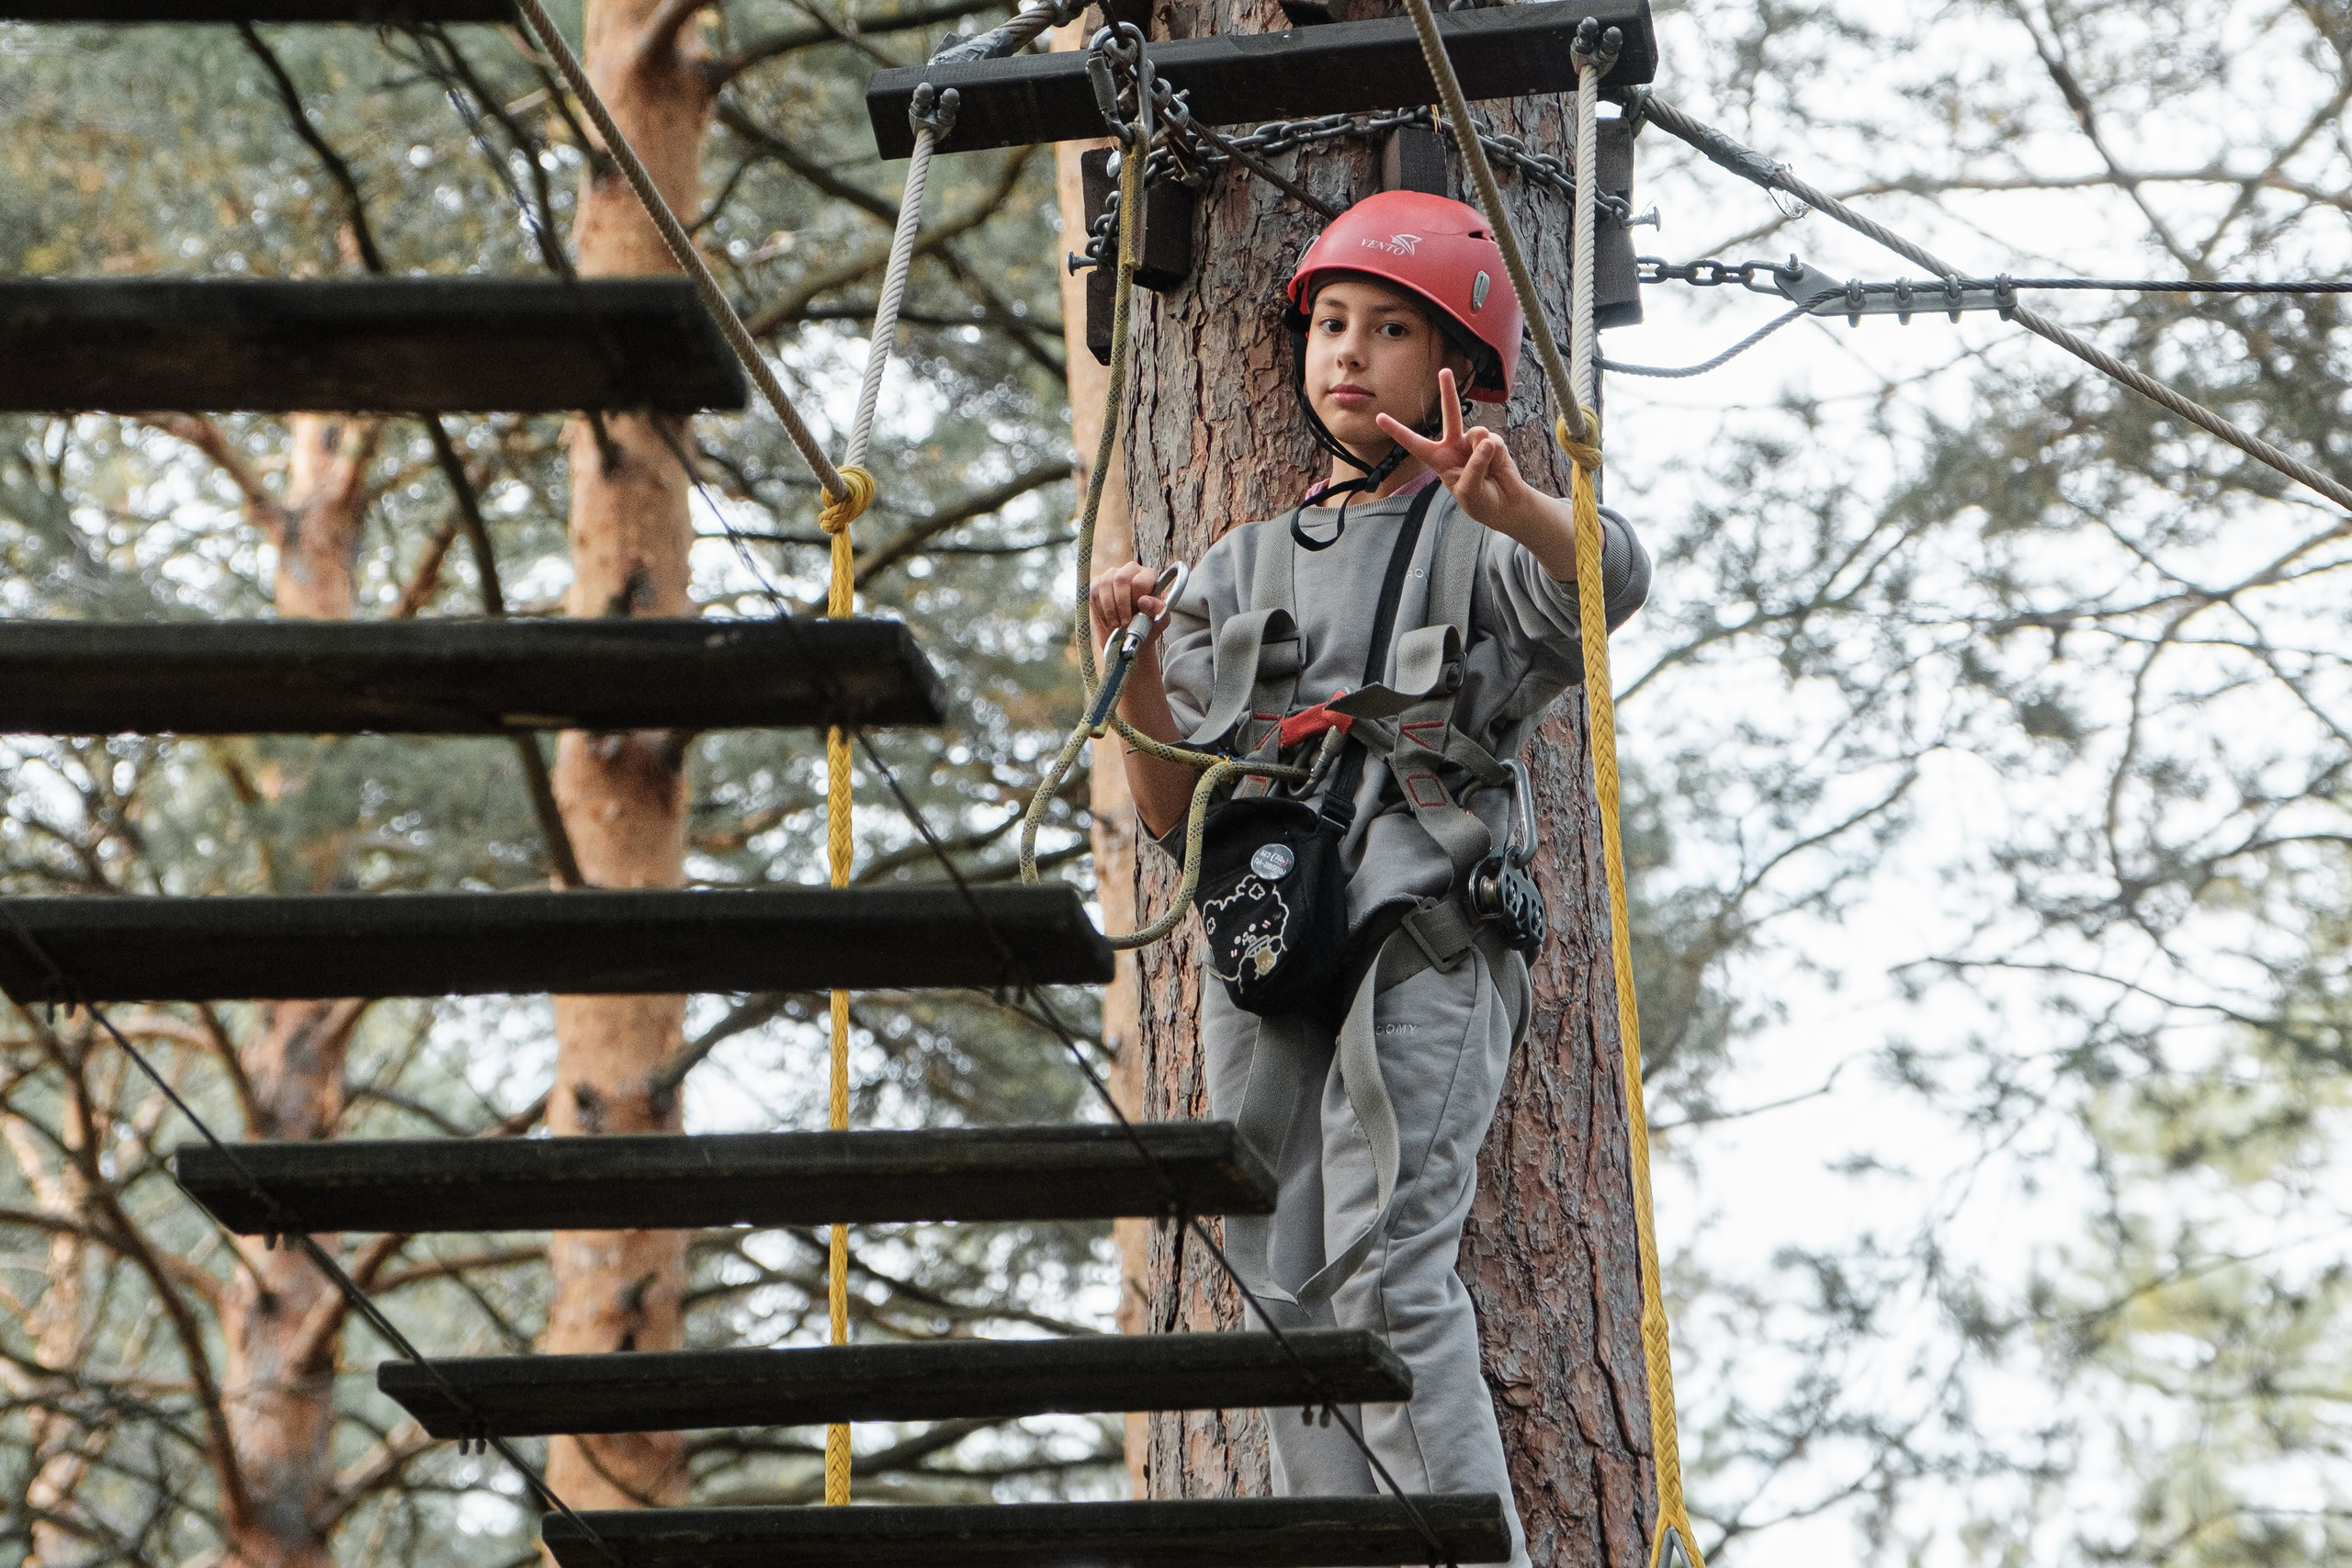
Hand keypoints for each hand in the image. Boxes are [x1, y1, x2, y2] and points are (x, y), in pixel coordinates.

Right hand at [1088, 561, 1172, 654]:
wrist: (1130, 636)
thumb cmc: (1148, 626)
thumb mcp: (1159, 621)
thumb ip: (1157, 610)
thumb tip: (1144, 600)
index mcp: (1149, 575)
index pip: (1140, 581)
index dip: (1136, 600)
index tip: (1136, 615)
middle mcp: (1131, 570)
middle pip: (1121, 579)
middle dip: (1121, 604)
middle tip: (1124, 622)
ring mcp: (1112, 574)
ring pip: (1105, 585)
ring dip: (1110, 609)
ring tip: (1117, 624)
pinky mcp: (1097, 583)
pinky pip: (1094, 592)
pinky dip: (1101, 611)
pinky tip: (1109, 621)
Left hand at [1375, 368, 1535, 535]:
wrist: (1505, 506)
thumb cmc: (1480, 502)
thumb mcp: (1468, 492)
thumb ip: (1474, 467)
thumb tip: (1485, 439)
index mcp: (1438, 460)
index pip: (1414, 444)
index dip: (1397, 431)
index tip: (1379, 417)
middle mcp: (1455, 446)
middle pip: (1450, 415)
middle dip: (1448, 392)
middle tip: (1444, 371)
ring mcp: (1474, 442)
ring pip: (1477, 432)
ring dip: (1481, 453)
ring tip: (1487, 471)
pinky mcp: (1494, 443)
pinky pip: (1493, 442)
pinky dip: (1495, 455)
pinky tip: (1497, 467)